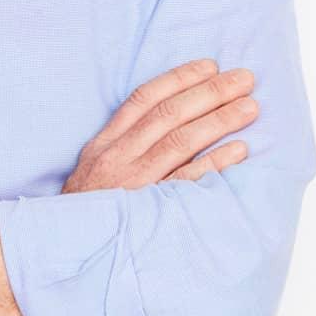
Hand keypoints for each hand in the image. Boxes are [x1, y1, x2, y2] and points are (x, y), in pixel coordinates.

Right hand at [61, 58, 257, 193]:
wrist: (65, 250)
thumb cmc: (88, 207)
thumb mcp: (94, 165)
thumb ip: (122, 141)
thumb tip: (165, 117)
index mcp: (107, 142)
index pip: (145, 98)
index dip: (179, 78)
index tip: (209, 65)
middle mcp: (121, 156)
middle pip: (170, 114)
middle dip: (210, 92)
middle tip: (244, 79)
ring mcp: (136, 183)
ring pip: (181, 141)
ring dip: (219, 120)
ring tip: (250, 107)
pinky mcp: (152, 210)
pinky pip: (189, 182)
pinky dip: (215, 163)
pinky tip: (240, 150)